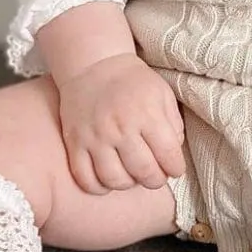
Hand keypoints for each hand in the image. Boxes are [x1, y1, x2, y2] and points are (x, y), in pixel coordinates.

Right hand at [56, 53, 186, 193]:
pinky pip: (85, 178)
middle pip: (144, 172)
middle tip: (155, 175)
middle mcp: (120, 127)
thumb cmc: (133, 82)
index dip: (175, 168)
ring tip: (132, 175)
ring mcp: (95, 136)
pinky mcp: (75, 142)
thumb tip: (173, 156)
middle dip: (155, 180)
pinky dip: (98, 187)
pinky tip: (108, 179)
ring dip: (128, 184)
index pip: (168, 156)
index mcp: (147, 114)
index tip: (174, 168)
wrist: (94, 65)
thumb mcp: (163, 95)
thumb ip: (174, 126)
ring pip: (115, 179)